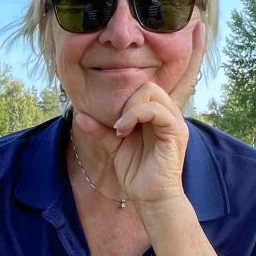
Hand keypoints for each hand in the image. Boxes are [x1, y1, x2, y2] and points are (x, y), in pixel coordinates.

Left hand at [76, 22, 205, 210]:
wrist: (150, 199)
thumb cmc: (135, 173)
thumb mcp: (113, 146)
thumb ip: (100, 129)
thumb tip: (81, 115)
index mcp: (157, 113)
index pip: (153, 82)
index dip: (151, 72)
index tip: (164, 56)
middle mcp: (168, 113)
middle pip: (148, 83)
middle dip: (128, 98)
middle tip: (118, 124)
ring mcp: (174, 122)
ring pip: (151, 92)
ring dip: (130, 107)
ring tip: (121, 128)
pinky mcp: (175, 132)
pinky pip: (156, 110)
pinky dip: (136, 115)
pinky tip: (125, 130)